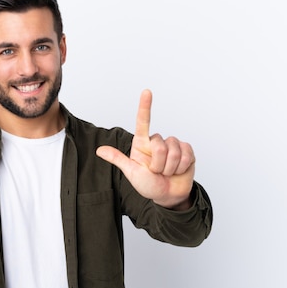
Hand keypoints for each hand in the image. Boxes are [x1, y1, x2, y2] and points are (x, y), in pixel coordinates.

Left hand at [96, 90, 194, 209]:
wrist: (168, 196)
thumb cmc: (148, 184)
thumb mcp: (131, 173)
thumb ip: (118, 159)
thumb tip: (99, 150)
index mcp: (142, 144)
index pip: (143, 122)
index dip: (145, 107)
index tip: (146, 91)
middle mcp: (157, 142)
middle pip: (160, 145)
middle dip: (158, 164)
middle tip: (156, 172)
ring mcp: (173, 145)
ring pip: (174, 151)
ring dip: (170, 167)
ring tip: (166, 172)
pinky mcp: (187, 151)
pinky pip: (186, 155)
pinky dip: (181, 167)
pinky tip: (178, 171)